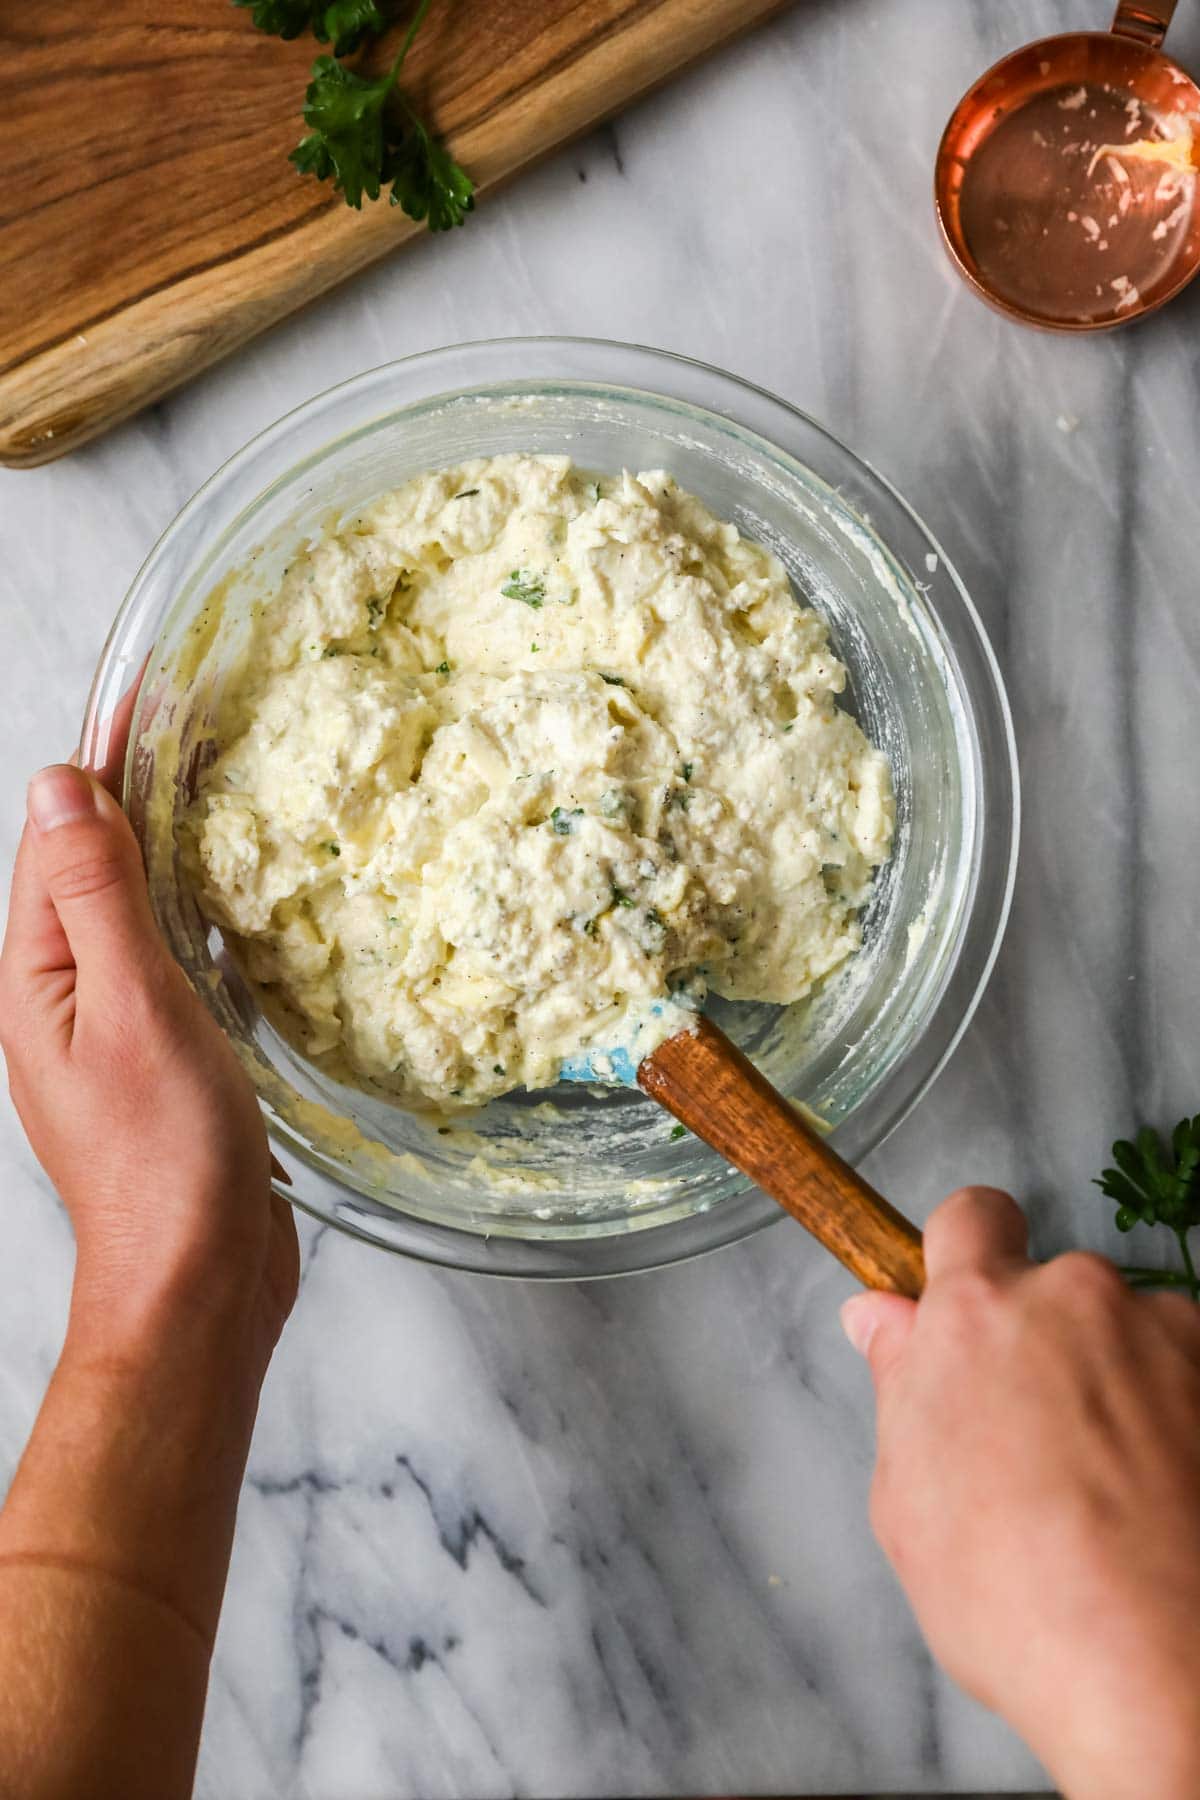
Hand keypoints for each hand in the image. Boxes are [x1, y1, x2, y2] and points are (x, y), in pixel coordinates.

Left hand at [0, 742, 300, 1799]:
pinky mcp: (156, 1061)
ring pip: (127, 917)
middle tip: (197, 729)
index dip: (97, 766)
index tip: (148, 697)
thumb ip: (96, 896)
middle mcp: (57, 998)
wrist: (197, 1280)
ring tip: (220, 798)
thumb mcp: (132, 1006)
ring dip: (163, 856)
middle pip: (83, 871)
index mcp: (34, 978)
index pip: (52, 841)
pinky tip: (235, 909)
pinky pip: (163, 964)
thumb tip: (58, 786)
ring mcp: (106, 1033)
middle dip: (128, 798)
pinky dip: (191, 919)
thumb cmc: (164, 1156)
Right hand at [843, 1189, 1199, 1799]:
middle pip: (1055, 1290)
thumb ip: (899, 1385)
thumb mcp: (908, 1501)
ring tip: (1113, 1493)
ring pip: (1130, 1338)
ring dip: (1120, 1384)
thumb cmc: (1019, 1600)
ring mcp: (1165, 1334)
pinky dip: (1179, 1421)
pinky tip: (1164, 1501)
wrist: (1162, 1668)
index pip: (970, 1216)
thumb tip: (880, 1319)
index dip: (967, 1253)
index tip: (969, 1303)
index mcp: (978, 1313)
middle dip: (1047, 1345)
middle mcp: (1076, 1297)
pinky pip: (1189, 1378)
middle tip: (1037, 1443)